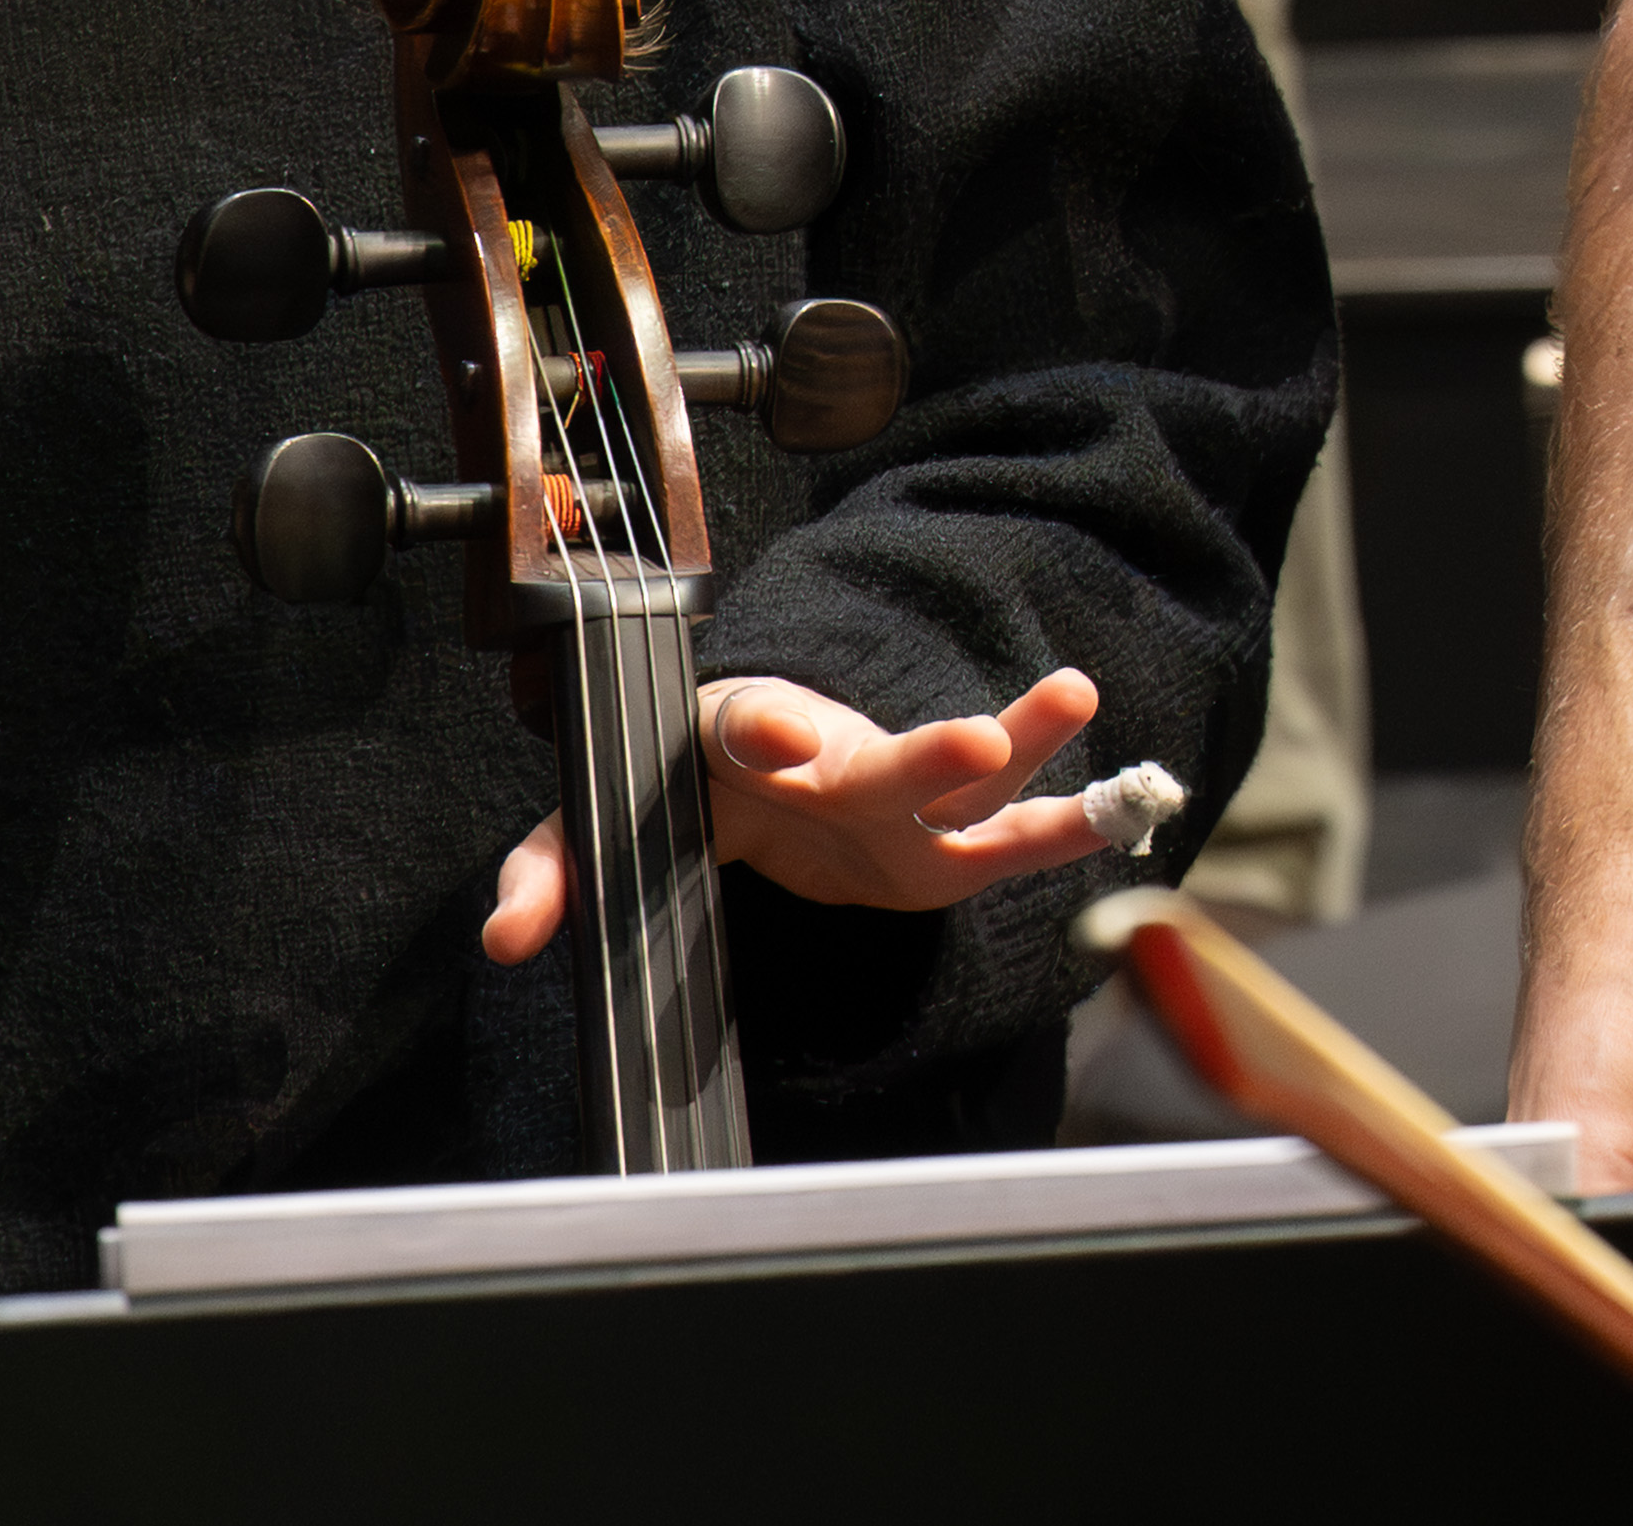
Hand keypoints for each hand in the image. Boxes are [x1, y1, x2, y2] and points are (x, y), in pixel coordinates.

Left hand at [488, 663, 1127, 947]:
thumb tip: (509, 938)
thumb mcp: (606, 819)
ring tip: (1072, 694)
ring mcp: (892, 801)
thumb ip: (554, 869)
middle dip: (923, 749)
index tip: (787, 729)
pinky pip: (1003, 843)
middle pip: (877, 755)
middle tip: (968, 733)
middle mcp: (831, 756)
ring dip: (1019, 741)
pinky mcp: (933, 852)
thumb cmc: (684, 786)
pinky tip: (1122, 808)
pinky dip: (1062, 830)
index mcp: (743, 738)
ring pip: (960, 777)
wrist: (753, 769)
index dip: (770, 726)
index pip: (750, 725)